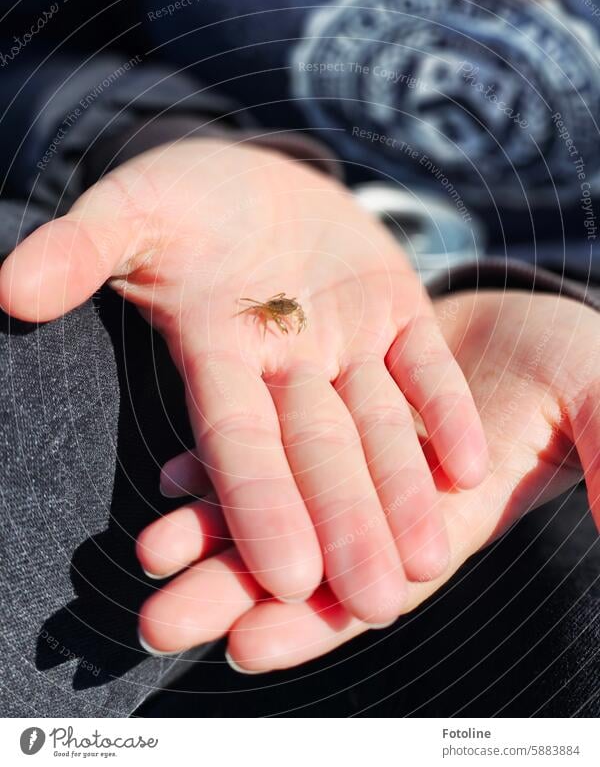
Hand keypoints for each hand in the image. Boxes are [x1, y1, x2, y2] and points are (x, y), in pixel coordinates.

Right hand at [0, 138, 485, 621]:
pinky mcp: (395, 312)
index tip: (286, 576)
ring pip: (379, 427)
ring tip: (433, 560)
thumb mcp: (129, 211)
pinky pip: (424, 367)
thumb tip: (9, 288)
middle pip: (318, 457)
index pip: (238, 444)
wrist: (253, 179)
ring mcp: (347, 342)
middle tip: (375, 605)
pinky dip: (445, 410)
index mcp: (218, 358)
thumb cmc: (182, 199)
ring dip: (404, 490)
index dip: (259, 505)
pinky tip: (472, 462)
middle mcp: (286, 367)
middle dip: (346, 526)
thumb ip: (81, 249)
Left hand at [135, 289, 598, 667]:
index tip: (248, 647)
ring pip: (276, 499)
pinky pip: (271, 435)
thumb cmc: (573, 363)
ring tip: (150, 551)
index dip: (315, 620)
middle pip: (304, 555)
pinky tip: (174, 471)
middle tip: (160, 624)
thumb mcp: (597, 402)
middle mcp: (386, 496)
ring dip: (211, 527)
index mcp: (446, 518)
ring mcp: (353, 449)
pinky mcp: (330, 399)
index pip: (372, 584)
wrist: (527, 318)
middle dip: (233, 591)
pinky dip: (224, 458)